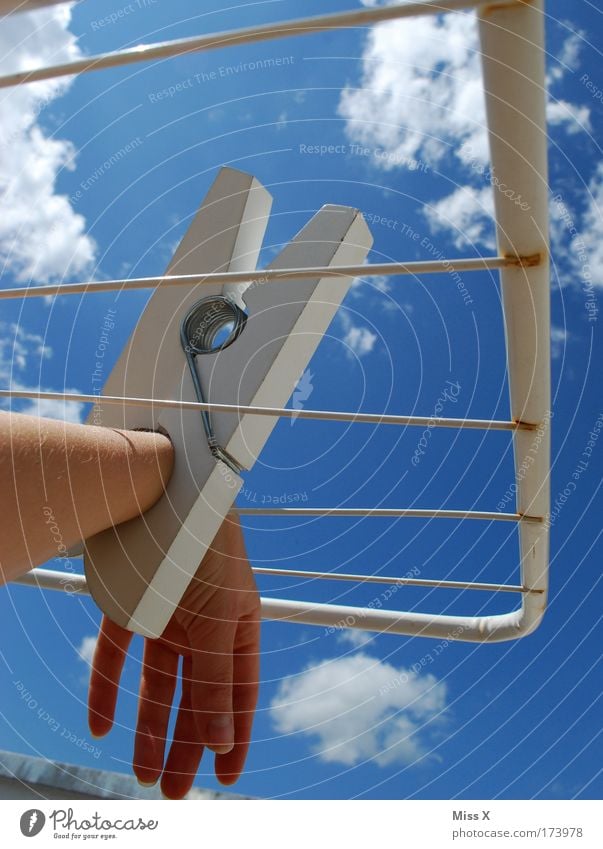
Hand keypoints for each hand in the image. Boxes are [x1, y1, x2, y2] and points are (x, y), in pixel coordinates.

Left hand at [87, 516, 260, 798]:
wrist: (163, 490)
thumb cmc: (209, 547)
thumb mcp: (219, 621)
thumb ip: (217, 681)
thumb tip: (222, 741)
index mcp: (237, 628)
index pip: (239, 693)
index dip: (234, 734)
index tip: (227, 777)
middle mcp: (202, 627)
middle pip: (196, 696)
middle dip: (186, 743)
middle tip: (173, 789)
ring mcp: (166, 617)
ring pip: (156, 684)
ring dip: (148, 727)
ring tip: (141, 770)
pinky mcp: (129, 607)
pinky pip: (116, 656)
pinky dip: (107, 690)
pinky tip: (99, 724)